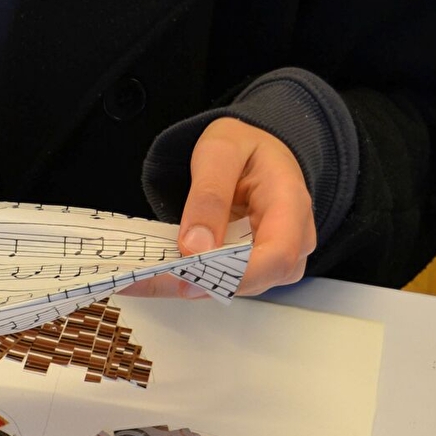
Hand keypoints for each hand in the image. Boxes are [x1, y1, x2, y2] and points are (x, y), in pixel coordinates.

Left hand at [122, 117, 314, 297]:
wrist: (251, 152)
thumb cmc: (243, 148)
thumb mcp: (220, 152)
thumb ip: (209, 195)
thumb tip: (195, 247)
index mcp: (291, 203)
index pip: (278, 255)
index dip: (237, 275)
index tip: (189, 277)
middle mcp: (294, 238)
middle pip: (258, 280)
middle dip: (200, 284)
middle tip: (146, 279)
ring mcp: (276, 257)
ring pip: (238, 287)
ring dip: (189, 285)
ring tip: (142, 279)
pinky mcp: (255, 267)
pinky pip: (224, 282)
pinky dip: (189, 280)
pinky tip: (156, 276)